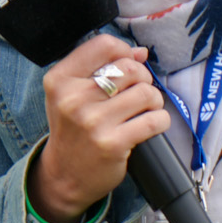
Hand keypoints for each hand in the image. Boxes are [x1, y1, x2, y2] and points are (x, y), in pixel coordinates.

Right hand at [30, 35, 168, 222]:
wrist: (63, 177)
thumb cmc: (73, 130)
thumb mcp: (72, 94)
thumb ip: (102, 67)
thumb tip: (140, 52)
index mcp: (60, 80)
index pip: (104, 45)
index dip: (124, 52)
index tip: (127, 65)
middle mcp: (74, 99)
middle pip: (130, 68)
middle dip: (142, 78)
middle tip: (136, 93)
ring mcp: (93, 122)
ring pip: (146, 92)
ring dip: (153, 100)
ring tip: (143, 110)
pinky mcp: (113, 143)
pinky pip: (154, 119)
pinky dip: (160, 120)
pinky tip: (149, 125)